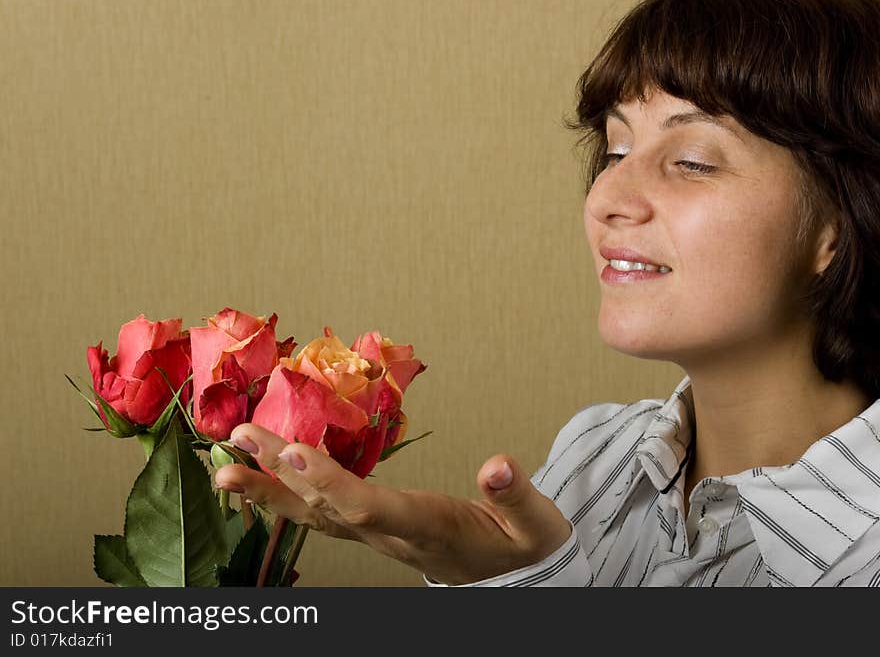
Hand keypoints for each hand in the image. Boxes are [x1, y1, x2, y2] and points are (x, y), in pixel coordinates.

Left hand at [214, 423, 571, 585]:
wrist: (514, 581)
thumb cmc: (523, 548)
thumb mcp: (535, 524)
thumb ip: (516, 495)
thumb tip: (497, 463)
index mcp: (427, 528)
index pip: (369, 508)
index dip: (329, 483)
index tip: (291, 452)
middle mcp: (392, 536)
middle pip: (327, 509)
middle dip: (279, 475)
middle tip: (237, 442)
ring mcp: (380, 537)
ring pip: (316, 516)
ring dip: (270, 488)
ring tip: (228, 463)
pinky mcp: (378, 530)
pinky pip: (324, 514)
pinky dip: (289, 493)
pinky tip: (266, 475)